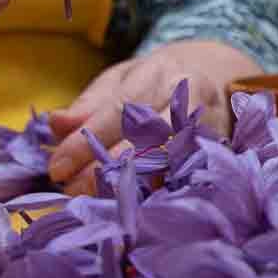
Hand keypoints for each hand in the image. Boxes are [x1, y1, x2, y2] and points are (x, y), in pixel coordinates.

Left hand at [46, 38, 260, 188]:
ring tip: (99, 199)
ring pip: (171, 157)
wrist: (221, 79)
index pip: (119, 110)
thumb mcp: (123, 80)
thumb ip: (90, 104)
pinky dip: (160, 191)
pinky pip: (188, 175)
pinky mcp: (220, 152)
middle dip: (107, 165)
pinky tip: (136, 204)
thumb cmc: (159, 84)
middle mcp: (190, 98)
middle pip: (147, 135)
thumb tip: (55, 124)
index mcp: (160, 73)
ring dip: (133, 182)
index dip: (86, 141)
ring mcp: (210, 126)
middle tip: (73, 189)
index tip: (57, 167)